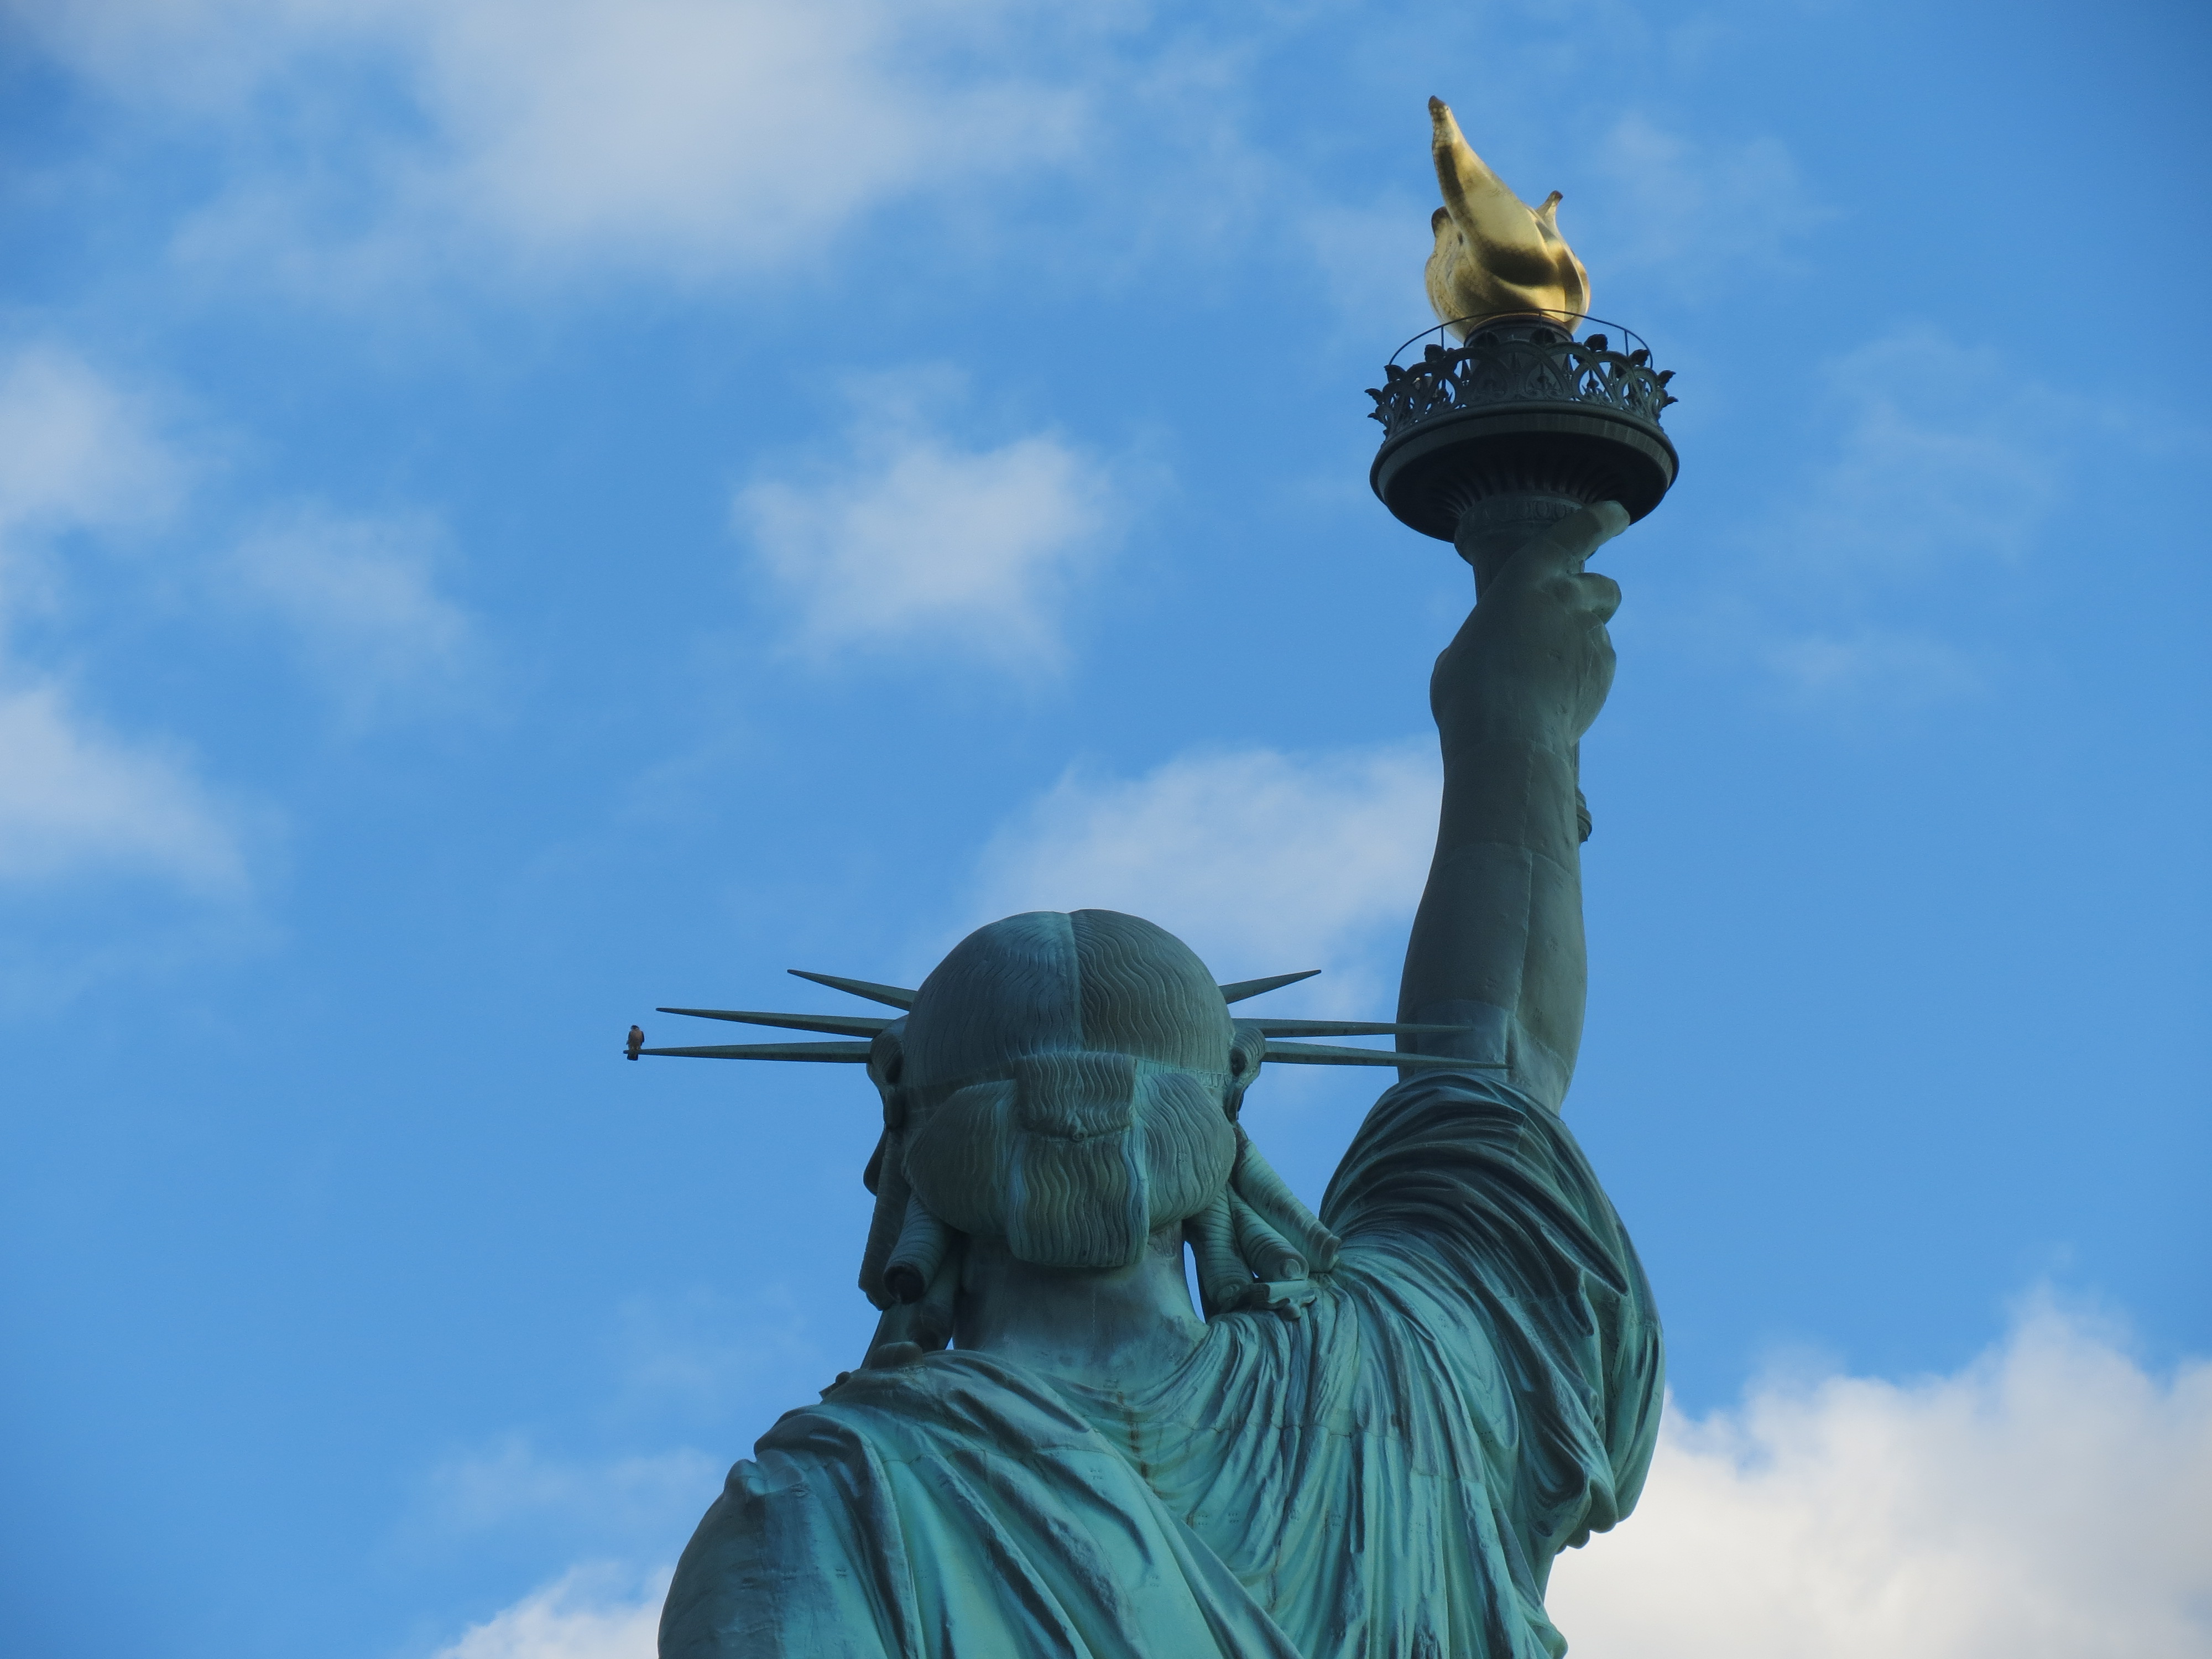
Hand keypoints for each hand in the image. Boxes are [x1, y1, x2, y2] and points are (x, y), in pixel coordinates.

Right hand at [1431, 502, 1626, 753]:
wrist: (1507, 737)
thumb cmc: (1468, 693)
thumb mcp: (1460, 654)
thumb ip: (1486, 638)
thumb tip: (1487, 652)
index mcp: (1525, 579)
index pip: (1574, 535)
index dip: (1599, 521)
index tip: (1618, 513)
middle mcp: (1567, 599)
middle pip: (1604, 587)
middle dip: (1595, 598)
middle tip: (1573, 619)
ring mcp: (1591, 635)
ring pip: (1599, 631)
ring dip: (1580, 645)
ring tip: (1544, 678)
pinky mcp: (1604, 670)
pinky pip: (1599, 664)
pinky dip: (1583, 676)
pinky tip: (1554, 701)